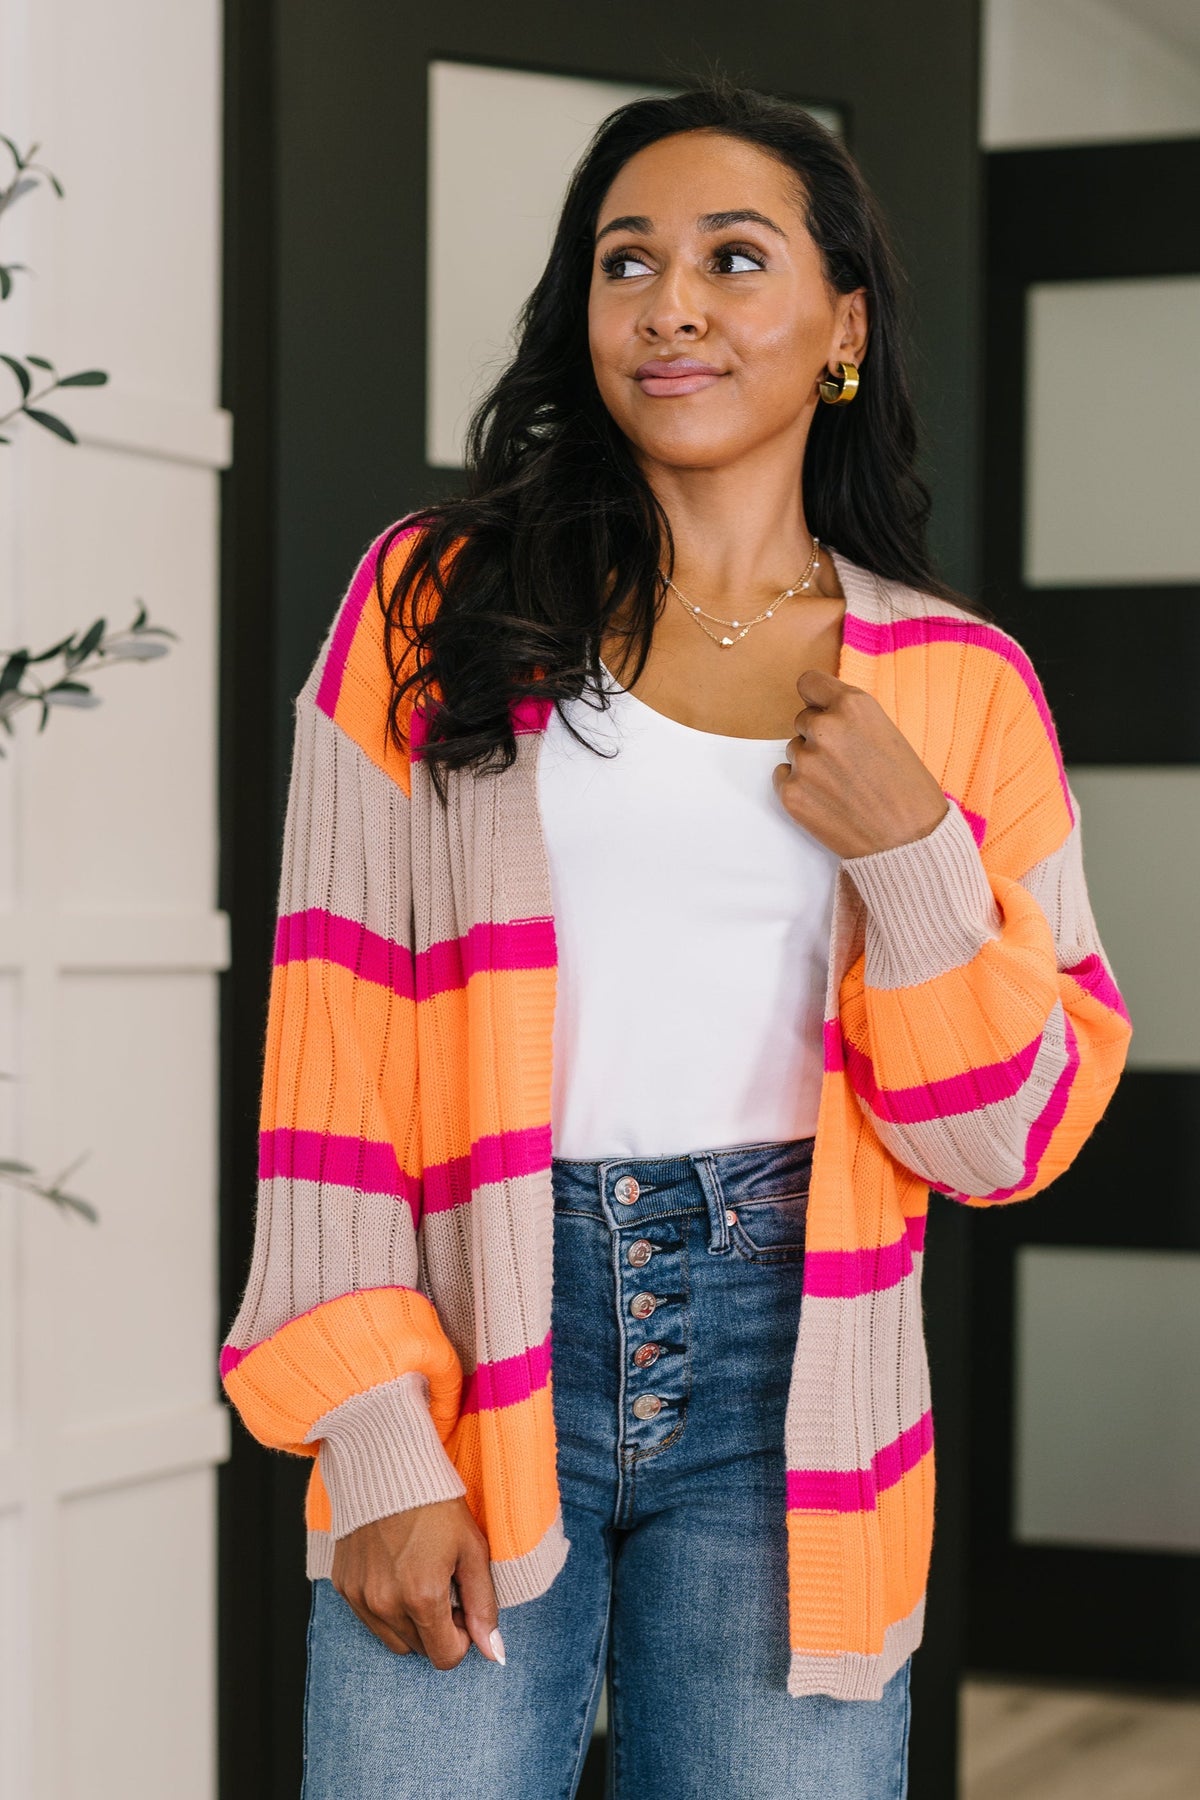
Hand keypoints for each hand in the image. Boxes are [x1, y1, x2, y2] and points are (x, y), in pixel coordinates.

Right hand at [331, 1496, 503, 1669]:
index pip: (445, 1657)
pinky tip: (397, 1570)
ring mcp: (359, 1596)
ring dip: (411, 1623)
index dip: (462, 1637)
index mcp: (421, 1596)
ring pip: (392, 1639)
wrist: (386, 1465)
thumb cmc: (436, 1503)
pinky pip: (369, 1618)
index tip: (463, 1606)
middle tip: (445, 1585)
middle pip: (420, 1650)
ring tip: (421, 1578)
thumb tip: (493, 1652)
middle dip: (438, 1628)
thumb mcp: (472, 1549)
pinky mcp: (343, 1585)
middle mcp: (385, 1603)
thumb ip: (484, 1605)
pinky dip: (386, 1607)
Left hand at [772, 668, 948, 858]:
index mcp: (853, 706)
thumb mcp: (887, 734)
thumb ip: (851, 720)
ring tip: (843, 788)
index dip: (817, 700)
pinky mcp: (791, 793)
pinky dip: (799, 787)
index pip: (809, 683)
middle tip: (847, 764)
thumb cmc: (908, 791)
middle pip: (802, 720)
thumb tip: (822, 714)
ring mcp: (805, 761)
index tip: (823, 712)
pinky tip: (827, 802)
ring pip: (794, 751)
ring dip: (811, 765)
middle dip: (819, 738)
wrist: (909, 843)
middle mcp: (825, 727)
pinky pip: (782, 777)